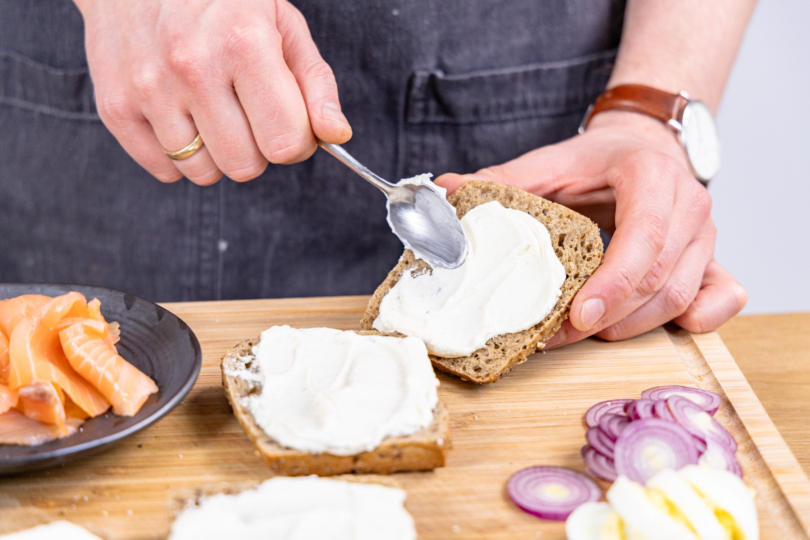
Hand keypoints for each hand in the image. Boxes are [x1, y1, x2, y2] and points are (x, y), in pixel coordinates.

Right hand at [75, 0, 351, 184]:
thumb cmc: (224, 1)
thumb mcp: (283, 25)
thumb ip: (316, 85)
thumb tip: (336, 136)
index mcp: (244, 44)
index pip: (287, 143)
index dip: (296, 140)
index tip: (287, 119)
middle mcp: (192, 68)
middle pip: (245, 166)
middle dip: (257, 147)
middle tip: (247, 110)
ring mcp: (148, 89)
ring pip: (204, 173)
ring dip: (217, 153)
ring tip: (212, 109)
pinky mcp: (115, 106)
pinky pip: (165, 170)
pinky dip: (179, 154)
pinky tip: (182, 115)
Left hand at [435, 111, 746, 345]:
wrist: (644, 146)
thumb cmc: (597, 161)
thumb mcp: (549, 164)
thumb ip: (501, 180)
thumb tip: (444, 191)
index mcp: (651, 176)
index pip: (643, 239)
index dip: (611, 284)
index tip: (576, 317)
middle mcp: (690, 206)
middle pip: (658, 280)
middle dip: (607, 317)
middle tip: (559, 335)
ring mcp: (708, 235)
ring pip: (680, 297)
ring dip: (631, 326)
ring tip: (583, 333)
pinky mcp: (713, 258)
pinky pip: (722, 298)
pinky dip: (697, 320)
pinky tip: (657, 328)